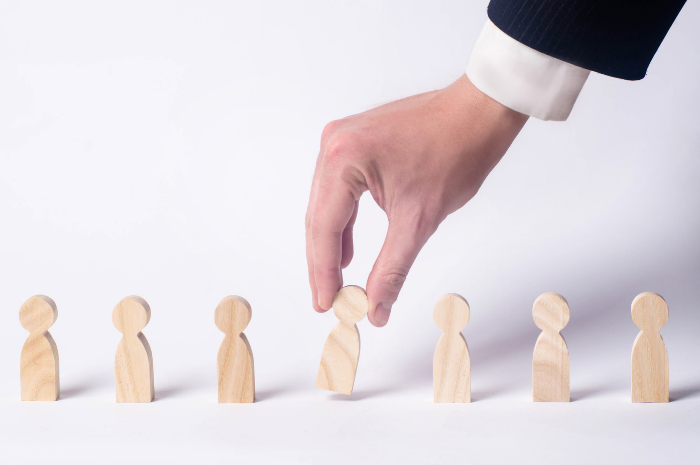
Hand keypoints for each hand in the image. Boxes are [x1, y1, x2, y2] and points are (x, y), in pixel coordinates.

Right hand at [306, 74, 527, 325]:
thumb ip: (392, 268)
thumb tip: (376, 306)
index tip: (326, 303)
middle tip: (328, 300)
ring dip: (333, 244)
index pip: (324, 227)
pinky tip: (348, 248)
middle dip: (324, 262)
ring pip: (327, 205)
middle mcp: (334, 144)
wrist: (480, 113)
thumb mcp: (420, 219)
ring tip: (337, 282)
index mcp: (343, 158)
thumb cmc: (456, 150)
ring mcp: (342, 139)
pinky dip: (345, 222)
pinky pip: (340, 190)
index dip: (323, 272)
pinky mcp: (354, 142)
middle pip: (319, 217)